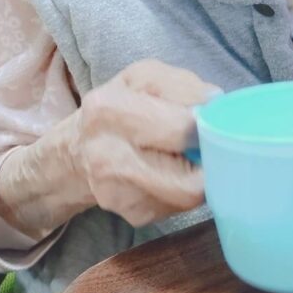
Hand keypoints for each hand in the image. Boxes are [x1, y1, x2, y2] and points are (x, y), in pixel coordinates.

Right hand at [0, 59, 220, 240]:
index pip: (180, 128)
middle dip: (209, 159)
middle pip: (188, 178)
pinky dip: (185, 188)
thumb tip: (215, 106)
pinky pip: (178, 206)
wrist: (76, 153)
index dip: (206, 126)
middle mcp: (108, 157)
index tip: (210, 120)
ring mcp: (118, 194)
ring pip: (188, 196)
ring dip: (199, 175)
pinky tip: (173, 171)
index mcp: (109, 110)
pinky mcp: (133, 215)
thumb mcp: (145, 77)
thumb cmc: (120, 106)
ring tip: (189, 155)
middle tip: (209, 143)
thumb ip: (183, 85)